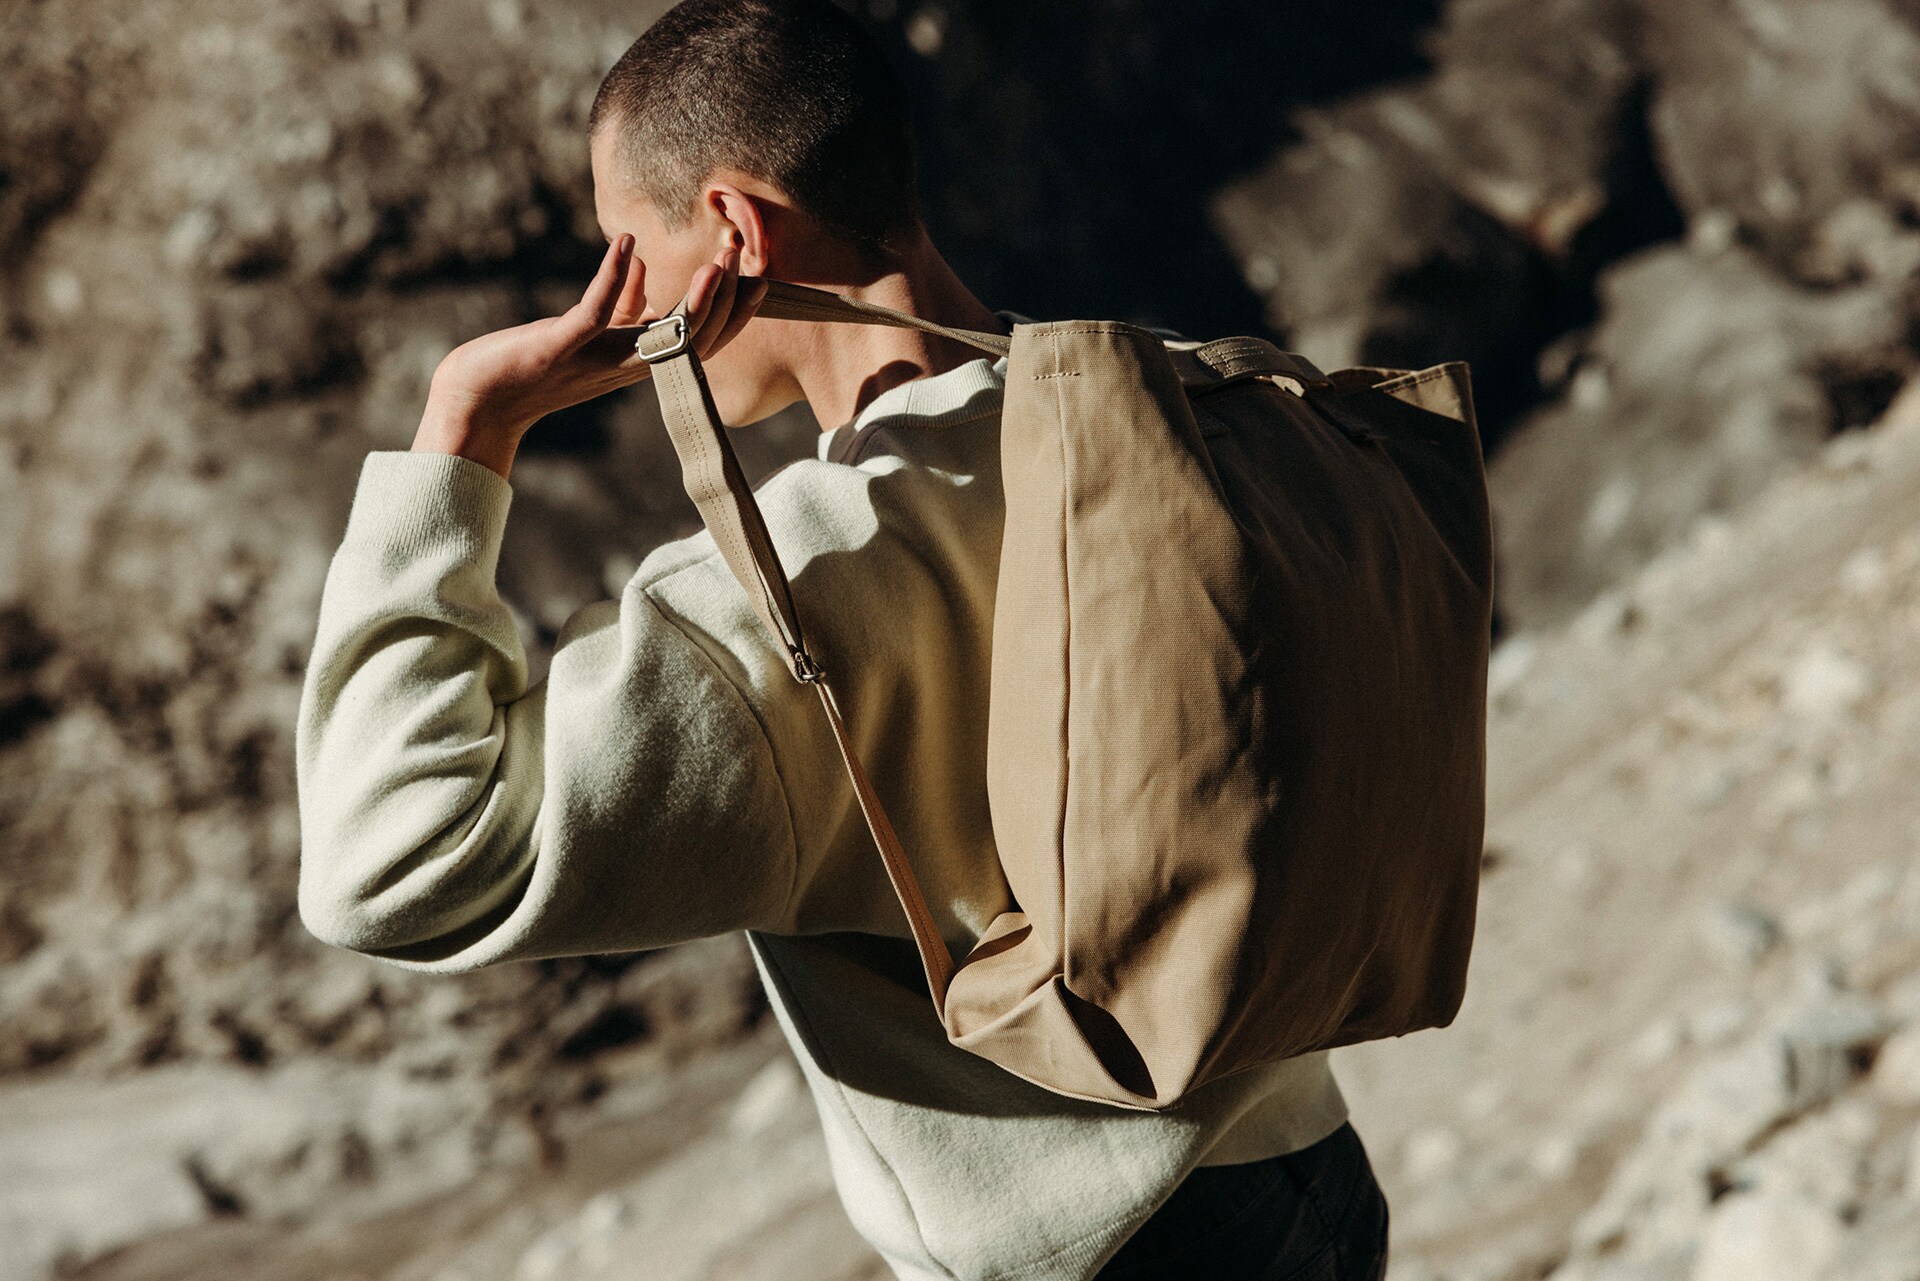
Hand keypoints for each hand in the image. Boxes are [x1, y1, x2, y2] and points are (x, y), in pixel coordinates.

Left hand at [412, 235, 767, 477]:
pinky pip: (596, 312)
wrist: (480, 399)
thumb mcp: (586, 332)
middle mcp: (624, 365)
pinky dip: (614, 277)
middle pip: (695, 339)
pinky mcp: (560, 346)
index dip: (733, 313)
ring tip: (715, 263)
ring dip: (693, 300)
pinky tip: (626, 243)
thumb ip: (621, 304)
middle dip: (725, 301)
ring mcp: (596, 358)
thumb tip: (640, 265)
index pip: (701, 340)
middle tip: (743, 259)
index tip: (760, 281)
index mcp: (636, 361)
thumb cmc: (531, 363)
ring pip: (663, 335)